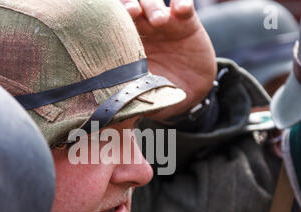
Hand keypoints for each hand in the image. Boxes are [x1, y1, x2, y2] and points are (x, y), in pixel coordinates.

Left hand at [121, 0, 216, 120]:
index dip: (111, 19)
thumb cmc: (159, 93)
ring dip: (153, 6)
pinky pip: (184, 5)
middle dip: (130, 4)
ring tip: (159, 20)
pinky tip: (182, 9)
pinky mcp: (186, 23)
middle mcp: (142, 29)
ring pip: (153, 2)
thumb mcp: (143, 97)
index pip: (113, 24)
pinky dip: (183, 3)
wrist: (189, 94)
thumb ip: (130, 98)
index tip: (111, 23)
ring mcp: (164, 23)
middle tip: (133, 13)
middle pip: (131, 5)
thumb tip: (115, 111)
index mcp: (126, 45)